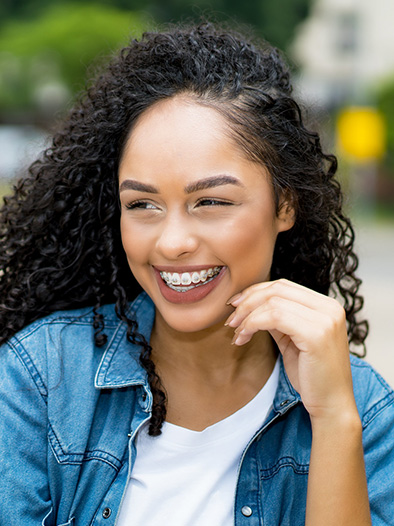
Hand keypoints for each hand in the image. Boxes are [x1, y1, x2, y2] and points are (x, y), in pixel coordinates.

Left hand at [225, 279, 357, 421]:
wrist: (332, 406)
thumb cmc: (312, 377)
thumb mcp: (292, 340)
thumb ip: (278, 319)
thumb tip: (250, 305)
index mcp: (327, 306)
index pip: (284, 285)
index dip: (255, 292)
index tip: (235, 306)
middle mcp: (330, 307)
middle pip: (277, 289)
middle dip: (247, 301)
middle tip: (231, 320)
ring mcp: (326, 319)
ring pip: (273, 302)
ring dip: (247, 316)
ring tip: (237, 333)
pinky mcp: (317, 334)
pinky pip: (275, 317)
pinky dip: (253, 324)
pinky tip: (243, 338)